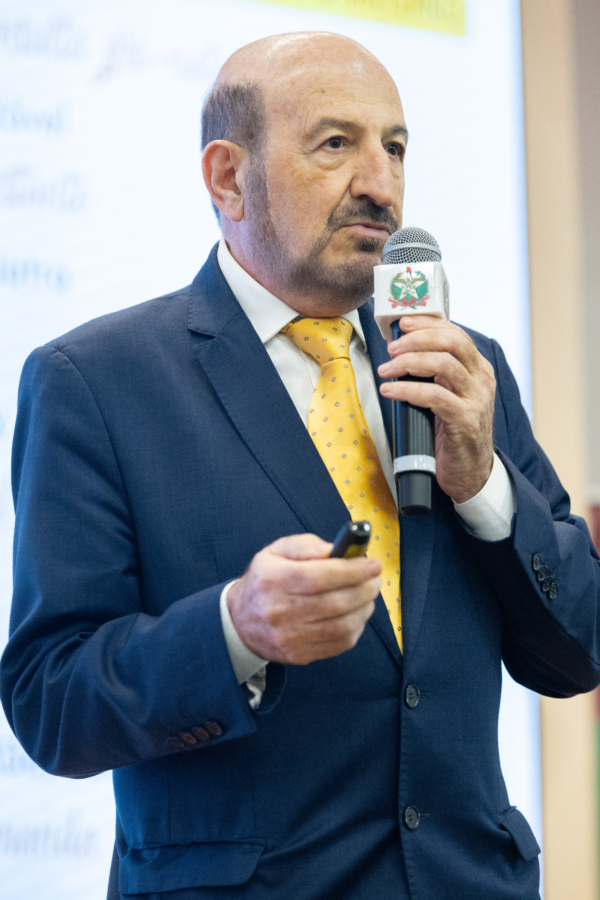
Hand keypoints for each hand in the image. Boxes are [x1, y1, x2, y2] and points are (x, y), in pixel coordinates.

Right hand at [227, 534, 380, 664]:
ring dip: (364, 608)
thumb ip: (305, 546)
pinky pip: (339, 644)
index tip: (373, 564)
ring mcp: (290, 638)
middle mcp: (279, 611)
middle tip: (375, 578)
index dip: (352, 571)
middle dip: (364, 589)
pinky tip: (356, 613)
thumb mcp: (275, 552)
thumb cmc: (265, 581)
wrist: (241, 622)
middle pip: (335, 603)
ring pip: (342, 626)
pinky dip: (356, 627)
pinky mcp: (300, 655)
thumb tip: (334, 550)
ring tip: (368, 594)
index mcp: (273, 580)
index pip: (320, 577)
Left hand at [378, 315, 494, 502]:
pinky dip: (408, 390)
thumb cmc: (453, 432)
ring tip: (386, 370)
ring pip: (443, 365)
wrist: (471, 473)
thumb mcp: (447, 395)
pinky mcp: (465, 421)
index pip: (455, 333)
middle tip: (391, 348)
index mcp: (477, 369)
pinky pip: (435, 396)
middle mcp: (481, 380)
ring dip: (408, 363)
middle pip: (452, 342)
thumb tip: (400, 351)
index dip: (427, 325)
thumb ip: (433, 374)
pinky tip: (390, 391)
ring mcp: (476, 400)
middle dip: (417, 339)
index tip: (402, 324)